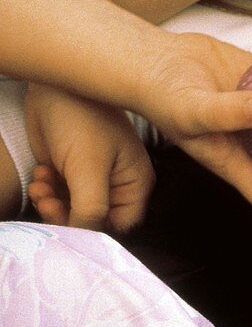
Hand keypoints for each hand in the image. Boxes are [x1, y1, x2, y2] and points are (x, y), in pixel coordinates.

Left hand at [24, 84, 154, 232]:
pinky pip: (60, 196)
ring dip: (52, 203)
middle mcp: (118, 184)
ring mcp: (94, 179)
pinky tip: (41, 175)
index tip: (70, 223)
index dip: (96, 229)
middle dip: (67, 214)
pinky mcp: (72, 172)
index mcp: (135, 184)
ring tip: (41, 185)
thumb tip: (84, 237)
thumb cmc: (81, 121)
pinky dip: (46, 192)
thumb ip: (91, 209)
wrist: (52, 88)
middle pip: (95, 220)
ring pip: (74, 210)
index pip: (121, 224)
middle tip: (47, 202)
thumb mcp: (88, 170)